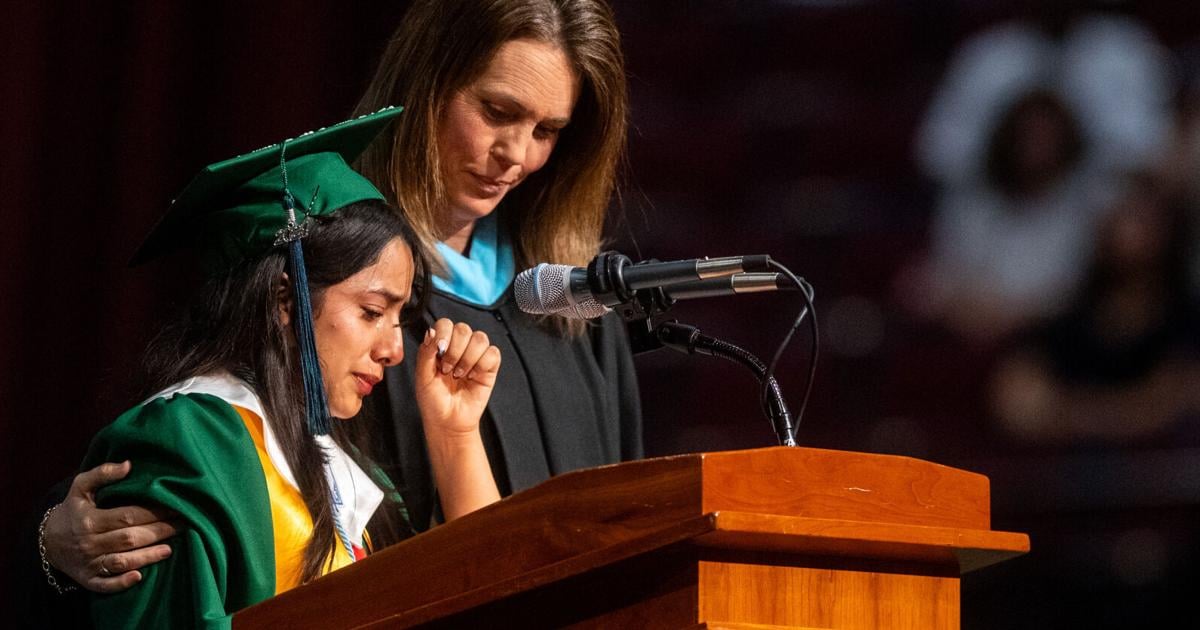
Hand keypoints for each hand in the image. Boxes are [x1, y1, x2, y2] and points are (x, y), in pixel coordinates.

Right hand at [43, 461, 178, 592]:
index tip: (176, 507)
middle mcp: (89, 542)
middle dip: (159, 532)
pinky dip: (121, 582)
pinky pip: (105, 584)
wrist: (46, 541)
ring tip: (170, 549)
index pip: (128, 516)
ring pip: (122, 561)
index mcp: (90, 519)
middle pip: (130, 538)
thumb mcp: (80, 487)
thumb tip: (128, 465)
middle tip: (183, 525)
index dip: (154, 512)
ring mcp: (88, 563)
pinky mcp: (88, 579)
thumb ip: (102, 473)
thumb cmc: (73, 510)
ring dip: (147, 557)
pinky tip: (140, 576)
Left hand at [413, 319, 501, 519]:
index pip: (446, 324)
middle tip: (448, 370)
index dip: (444, 333)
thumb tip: (432, 332)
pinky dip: (482, 365)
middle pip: (463, 328)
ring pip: (480, 338)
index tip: (440, 351)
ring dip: (468, 358)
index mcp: (440, 345)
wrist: (449, 422)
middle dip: (455, 350)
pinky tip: (473, 377)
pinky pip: (493, 353)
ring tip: (460, 375)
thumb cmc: (433, 401)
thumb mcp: (422, 377)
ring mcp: (475, 356)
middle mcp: (458, 347)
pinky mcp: (490, 367)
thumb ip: (426, 353)